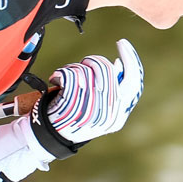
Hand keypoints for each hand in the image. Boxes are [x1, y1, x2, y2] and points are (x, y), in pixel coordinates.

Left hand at [30, 38, 143, 156]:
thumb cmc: (73, 119)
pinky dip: (61, 73)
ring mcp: (91, 108)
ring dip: (75, 68)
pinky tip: (57, 80)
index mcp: (118, 116)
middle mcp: (108, 113)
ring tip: (68, 78)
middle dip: (94, 61)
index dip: (131, 60)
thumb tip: (118, 64)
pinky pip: (71, 74)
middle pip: (108, 70)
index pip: (133, 83)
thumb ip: (112, 92)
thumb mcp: (98, 110)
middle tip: (85, 63)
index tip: (123, 43)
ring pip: (88, 70)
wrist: (49, 138)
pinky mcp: (72, 103)